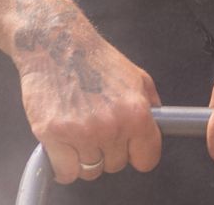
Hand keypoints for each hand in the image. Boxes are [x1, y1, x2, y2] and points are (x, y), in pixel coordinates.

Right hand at [14, 24, 161, 184]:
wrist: (53, 42)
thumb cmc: (92, 58)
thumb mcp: (134, 76)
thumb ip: (150, 105)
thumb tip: (161, 127)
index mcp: (136, 113)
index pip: (146, 160)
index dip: (134, 153)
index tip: (126, 146)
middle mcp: (111, 125)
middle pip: (115, 165)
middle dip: (106, 149)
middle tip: (93, 124)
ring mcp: (81, 131)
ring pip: (90, 171)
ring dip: (83, 156)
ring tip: (76, 128)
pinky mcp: (52, 134)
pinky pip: (65, 172)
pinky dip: (62, 164)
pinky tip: (61, 143)